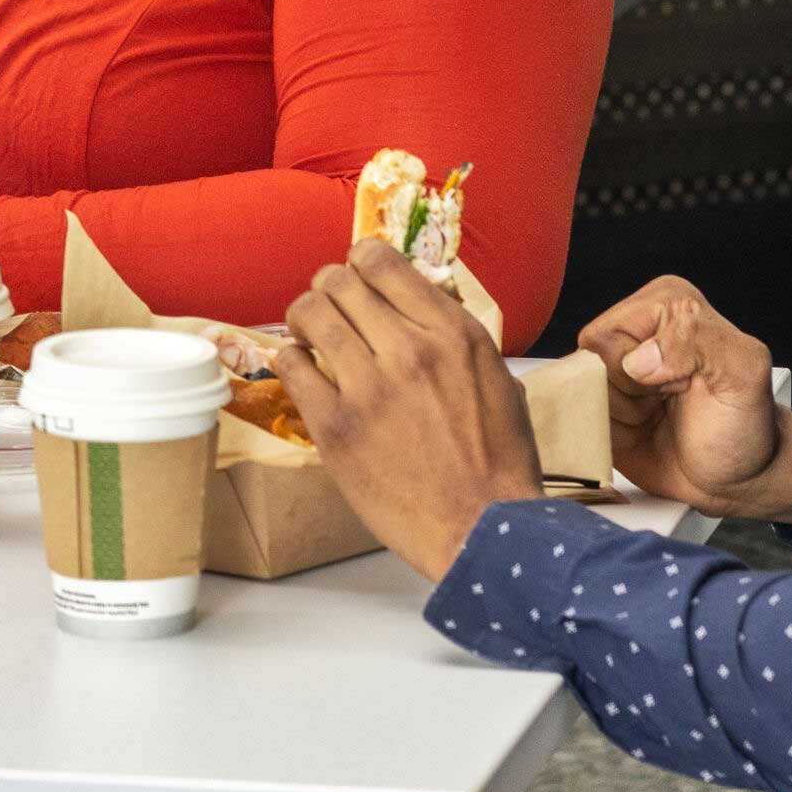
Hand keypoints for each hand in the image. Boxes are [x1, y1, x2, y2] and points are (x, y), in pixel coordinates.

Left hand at [274, 242, 545, 581]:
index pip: (382, 261)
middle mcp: (408, 350)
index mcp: (452, 334)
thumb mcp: (497, 378)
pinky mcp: (334, 427)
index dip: (361, 261)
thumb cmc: (499, 463)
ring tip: (310, 331)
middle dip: (329, 286)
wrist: (483, 530)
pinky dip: (292, 358)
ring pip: (309, 314)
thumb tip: (419, 302)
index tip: (358, 276)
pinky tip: (304, 369)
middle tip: (331, 305)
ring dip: (305, 316)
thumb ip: (455, 335)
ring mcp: (367, 388)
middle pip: (339, 281)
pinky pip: (291, 366)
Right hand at [576, 275, 791, 521]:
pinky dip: (609, 436)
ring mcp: (614, 370)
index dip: (637, 370)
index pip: (607, 335)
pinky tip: (641, 433)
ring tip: (656, 417)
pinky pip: (576, 420)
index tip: (678, 384)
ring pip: (579, 394)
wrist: (739, 478)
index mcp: (665, 304)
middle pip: (587, 364)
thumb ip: (699, 341)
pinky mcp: (602, 405)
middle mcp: (634, 331)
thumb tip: (640, 358)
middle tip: (667, 401)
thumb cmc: (745, 424)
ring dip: (620, 418)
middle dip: (628, 395)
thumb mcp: (743, 373)